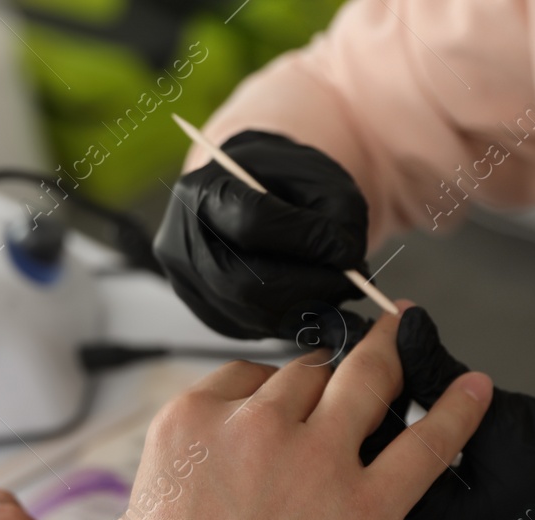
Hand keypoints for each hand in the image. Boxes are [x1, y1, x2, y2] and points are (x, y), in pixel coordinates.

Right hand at [106, 314, 491, 519]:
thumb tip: (203, 480)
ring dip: (392, 355)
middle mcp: (256, 428)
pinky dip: (456, 411)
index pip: (247, 376)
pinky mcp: (368, 506)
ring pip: (366, 382)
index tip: (290, 397)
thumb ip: (181, 477)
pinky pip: (426, 443)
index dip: (274, 387)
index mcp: (192, 426)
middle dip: (331, 369)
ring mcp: (317, 462)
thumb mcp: (142, 517)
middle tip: (354, 359)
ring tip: (408, 338)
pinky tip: (474, 392)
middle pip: (307, 375)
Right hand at [154, 130, 370, 341]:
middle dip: (308, 289)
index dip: (306, 240)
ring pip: (252, 315)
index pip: (252, 222)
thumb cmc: (283, 179)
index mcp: (202, 191)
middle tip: (351, 285)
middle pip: (245, 283)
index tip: (347, 250)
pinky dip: (294, 321)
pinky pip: (255, 329)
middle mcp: (182, 243)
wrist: (250, 194)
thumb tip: (348, 262)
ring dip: (307, 310)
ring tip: (340, 291)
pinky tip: (318, 303)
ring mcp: (190, 285)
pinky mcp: (208, 314)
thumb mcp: (316, 175)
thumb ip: (337, 213)